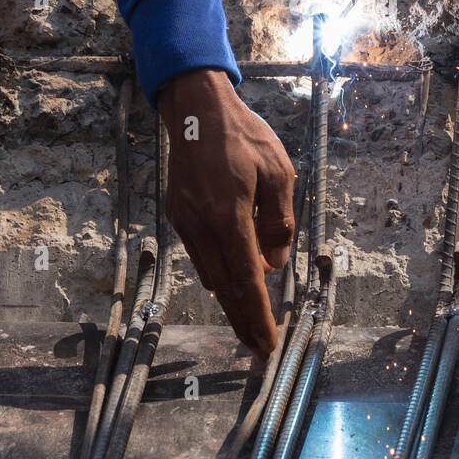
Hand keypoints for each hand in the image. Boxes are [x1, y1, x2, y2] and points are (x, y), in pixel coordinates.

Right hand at [157, 68, 295, 358]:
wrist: (198, 110)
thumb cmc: (245, 137)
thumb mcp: (279, 173)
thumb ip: (280, 223)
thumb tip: (274, 264)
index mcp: (230, 215)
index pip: (247, 279)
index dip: (258, 316)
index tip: (267, 344)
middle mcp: (202, 226)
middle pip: (225, 287)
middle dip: (243, 320)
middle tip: (258, 348)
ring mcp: (186, 222)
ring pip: (210, 274)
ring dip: (231, 300)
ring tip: (251, 321)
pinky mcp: (178, 216)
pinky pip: (201, 255)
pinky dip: (218, 274)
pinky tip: (234, 279)